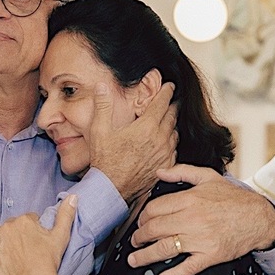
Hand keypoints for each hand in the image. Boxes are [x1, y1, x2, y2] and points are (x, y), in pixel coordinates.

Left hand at [0, 195, 76, 274]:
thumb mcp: (61, 236)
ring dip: (4, 240)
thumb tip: (73, 196)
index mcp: (25, 220)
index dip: (34, 231)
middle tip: (26, 250)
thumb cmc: (48, 261)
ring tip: (12, 254)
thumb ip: (66, 214)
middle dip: (18, 235)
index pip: (29, 220)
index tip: (36, 242)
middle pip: (13, 226)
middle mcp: (8, 226)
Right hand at [89, 82, 175, 201]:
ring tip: (166, 119)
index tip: (170, 85)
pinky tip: (164, 140)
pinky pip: (174, 148)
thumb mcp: (99, 130)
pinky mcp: (166, 165)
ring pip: (175, 131)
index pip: (163, 102)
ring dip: (171, 123)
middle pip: (172, 114)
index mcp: (146, 127)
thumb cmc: (105, 161)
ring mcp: (165, 153)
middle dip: (171, 104)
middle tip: (169, 99)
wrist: (112, 189)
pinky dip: (171, 141)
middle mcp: (160, 138)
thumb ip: (102, 105)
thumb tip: (102, 86)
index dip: (167, 91)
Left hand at [129, 166, 274, 274]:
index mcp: (190, 199)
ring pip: (165, 248)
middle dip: (139, 237)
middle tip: (135, 241)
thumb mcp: (209, 177)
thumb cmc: (233, 198)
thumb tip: (159, 172)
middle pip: (155, 229)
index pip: (154, 209)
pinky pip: (188, 267)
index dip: (142, 217)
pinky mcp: (211, 255)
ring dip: (145, 256)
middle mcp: (192, 219)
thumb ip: (182, 171)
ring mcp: (201, 239)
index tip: (140, 223)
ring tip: (135, 260)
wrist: (259, 218)